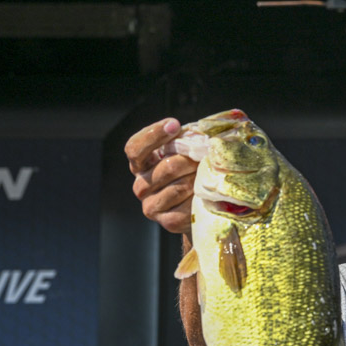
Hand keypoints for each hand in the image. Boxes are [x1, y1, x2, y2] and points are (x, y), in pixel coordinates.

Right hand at [126, 118, 197, 234]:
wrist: (201, 208)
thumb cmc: (192, 173)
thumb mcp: (184, 153)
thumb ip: (185, 139)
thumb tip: (205, 127)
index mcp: (140, 165)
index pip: (135, 148)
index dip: (154, 135)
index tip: (174, 124)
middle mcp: (141, 186)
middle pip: (168, 167)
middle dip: (192, 160)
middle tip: (208, 157)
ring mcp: (151, 206)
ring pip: (180, 186)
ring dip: (199, 179)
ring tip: (210, 175)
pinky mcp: (168, 221)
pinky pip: (187, 206)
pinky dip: (201, 198)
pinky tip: (207, 194)